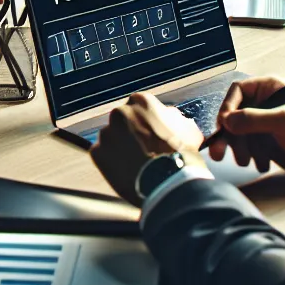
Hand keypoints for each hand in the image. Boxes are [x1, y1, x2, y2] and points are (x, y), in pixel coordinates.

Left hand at [90, 92, 204, 204]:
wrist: (168, 183)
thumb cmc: (182, 156)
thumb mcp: (188, 129)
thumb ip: (174, 118)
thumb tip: (169, 116)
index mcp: (141, 101)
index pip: (140, 109)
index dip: (148, 125)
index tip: (152, 136)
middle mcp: (120, 112)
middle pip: (123, 122)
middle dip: (132, 135)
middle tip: (144, 151)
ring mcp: (106, 132)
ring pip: (112, 139)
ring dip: (121, 148)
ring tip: (136, 164)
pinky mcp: (97, 152)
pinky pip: (102, 155)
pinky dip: (112, 162)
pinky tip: (126, 171)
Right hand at [206, 75, 284, 176]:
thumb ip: (256, 119)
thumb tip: (227, 121)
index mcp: (270, 88)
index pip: (238, 90)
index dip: (228, 107)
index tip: (224, 126)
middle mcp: (264, 103)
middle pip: (234, 113)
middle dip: (228, 135)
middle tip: (220, 153)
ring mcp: (264, 122)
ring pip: (237, 132)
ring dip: (238, 148)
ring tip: (246, 162)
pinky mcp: (266, 140)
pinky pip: (247, 145)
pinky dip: (249, 156)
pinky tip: (262, 164)